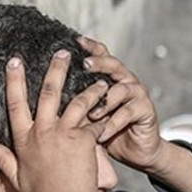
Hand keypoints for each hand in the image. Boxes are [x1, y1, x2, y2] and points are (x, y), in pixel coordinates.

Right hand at [0, 51, 109, 191]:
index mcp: (24, 139)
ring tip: (100, 80)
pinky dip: (104, 112)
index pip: (15, 104)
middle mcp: (42, 132)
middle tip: (62, 52)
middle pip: (48, 93)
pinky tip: (112, 105)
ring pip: (77, 102)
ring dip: (90, 89)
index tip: (13, 61)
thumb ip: (0, 158)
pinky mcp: (83, 139)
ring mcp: (63, 134)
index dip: (14, 80)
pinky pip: (95, 120)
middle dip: (55, 69)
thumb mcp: (16, 177)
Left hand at [80, 37, 191, 191]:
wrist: (134, 150)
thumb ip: (75, 102)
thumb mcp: (87, 115)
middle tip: (84, 65)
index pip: (101, 55)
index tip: (76, 40)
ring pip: (121, 88)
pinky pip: (128, 113)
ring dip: (104, 101)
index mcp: (110, 77)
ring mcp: (137, 94)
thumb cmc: (107, 130)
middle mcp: (125, 80)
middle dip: (98, 63)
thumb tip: (46, 95)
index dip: (90, 46)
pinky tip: (101, 133)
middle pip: (113, 64)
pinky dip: (113, 123)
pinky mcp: (146, 110)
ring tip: (91, 114)